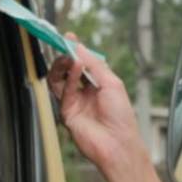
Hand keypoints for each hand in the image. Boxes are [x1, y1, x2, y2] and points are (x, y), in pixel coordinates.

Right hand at [48, 42, 162, 181]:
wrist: (117, 143)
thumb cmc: (121, 117)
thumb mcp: (112, 82)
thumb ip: (94, 64)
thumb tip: (79, 47)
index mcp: (99, 84)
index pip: (83, 63)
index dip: (75, 50)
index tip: (68, 38)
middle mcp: (85, 92)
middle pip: (68, 69)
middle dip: (66, 55)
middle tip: (64, 44)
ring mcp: (75, 101)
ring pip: (60, 78)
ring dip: (63, 64)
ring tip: (68, 56)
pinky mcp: (67, 112)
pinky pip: (63, 90)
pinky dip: (69, 75)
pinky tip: (75, 66)